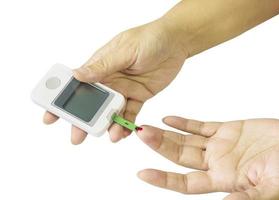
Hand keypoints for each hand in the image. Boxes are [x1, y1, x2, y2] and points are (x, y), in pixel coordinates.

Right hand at [43, 20, 186, 143]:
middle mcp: (109, 80)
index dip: (62, 100)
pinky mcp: (138, 96)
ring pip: (110, 112)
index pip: (76, 85)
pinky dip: (126, 125)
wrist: (176, 43)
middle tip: (77, 136)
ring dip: (108, 125)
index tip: (50, 116)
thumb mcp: (124, 51)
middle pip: (91, 104)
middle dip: (82, 121)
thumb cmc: (149, 39)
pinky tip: (123, 133)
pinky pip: (130, 114)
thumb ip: (103, 66)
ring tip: (110, 136)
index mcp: (100, 66)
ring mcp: (123, 90)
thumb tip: (76, 75)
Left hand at [137, 117, 278, 199]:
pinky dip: (184, 122)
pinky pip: (200, 125)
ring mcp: (219, 145)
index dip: (164, 179)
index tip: (142, 173)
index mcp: (223, 180)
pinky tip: (168, 119)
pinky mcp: (226, 130)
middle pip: (180, 156)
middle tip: (140, 134)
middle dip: (159, 147)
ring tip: (147, 127)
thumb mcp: (271, 189)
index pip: (185, 182)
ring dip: (166, 134)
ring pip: (186, 139)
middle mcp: (216, 163)